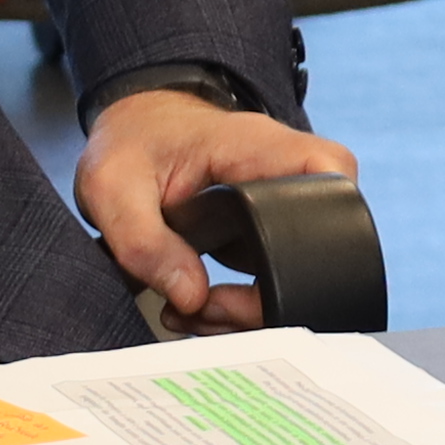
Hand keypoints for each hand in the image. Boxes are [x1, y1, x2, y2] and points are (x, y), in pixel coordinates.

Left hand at [75, 92, 359, 328]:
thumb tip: (190, 295)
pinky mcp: (267, 233)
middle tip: (213, 310)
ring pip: (298, 272)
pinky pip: (272, 278)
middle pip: (323, 244)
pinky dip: (239, 304)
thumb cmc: (132, 142)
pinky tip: (196, 306)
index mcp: (261, 146)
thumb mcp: (112, 186)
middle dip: (271, 298)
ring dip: (252, 308)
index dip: (317, 235)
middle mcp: (285, 175)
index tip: (262, 279)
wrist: (136, 132)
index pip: (331, 178)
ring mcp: (280, 208)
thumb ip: (143, 240)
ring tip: (194, 312)